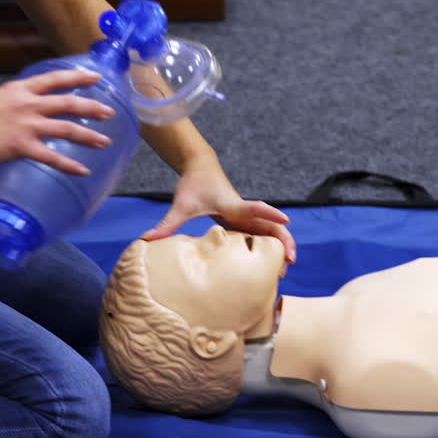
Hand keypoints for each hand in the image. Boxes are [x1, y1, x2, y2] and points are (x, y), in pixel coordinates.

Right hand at [0, 69, 114, 175]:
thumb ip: (19, 100)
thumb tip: (36, 104)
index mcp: (20, 89)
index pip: (55, 79)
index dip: (78, 77)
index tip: (97, 77)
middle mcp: (27, 103)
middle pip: (68, 102)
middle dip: (92, 107)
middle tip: (109, 112)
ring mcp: (25, 124)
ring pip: (67, 128)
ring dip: (89, 136)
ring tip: (104, 142)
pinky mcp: (20, 146)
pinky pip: (52, 157)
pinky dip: (70, 165)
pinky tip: (83, 170)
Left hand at [142, 156, 297, 263]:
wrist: (202, 167)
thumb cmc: (192, 184)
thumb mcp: (180, 205)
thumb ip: (166, 224)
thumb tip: (146, 240)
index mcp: (231, 205)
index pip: (253, 209)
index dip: (269, 214)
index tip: (285, 220)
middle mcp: (243, 212)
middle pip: (271, 225)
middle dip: (284, 241)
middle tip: (291, 261)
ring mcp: (245, 217)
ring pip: (269, 232)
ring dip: (280, 247)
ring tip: (285, 270)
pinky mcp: (243, 221)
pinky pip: (262, 234)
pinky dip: (271, 247)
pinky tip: (274, 264)